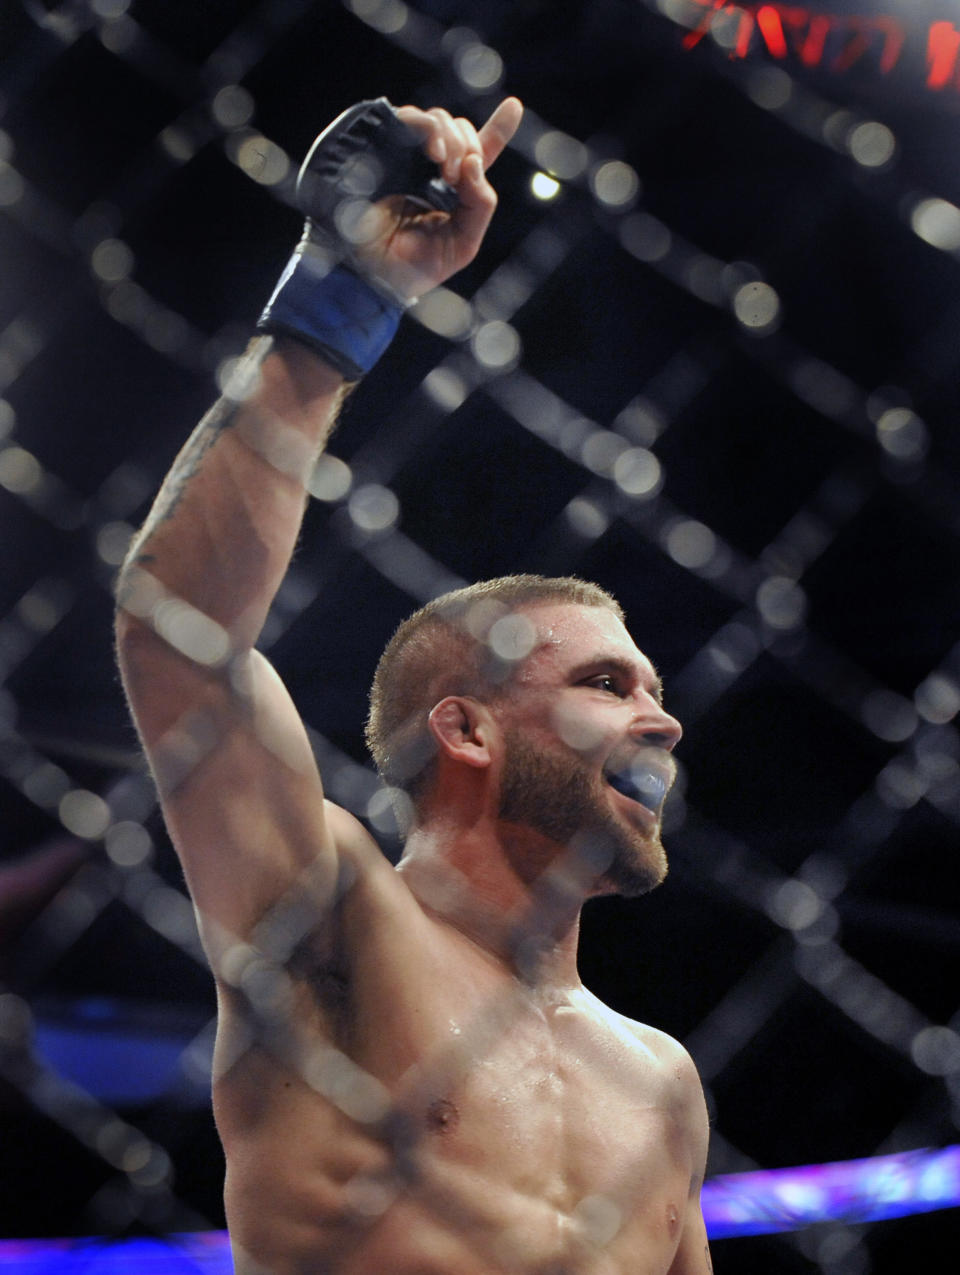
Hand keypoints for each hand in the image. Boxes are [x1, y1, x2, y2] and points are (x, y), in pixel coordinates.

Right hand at [353, 97, 522, 300]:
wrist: (373, 274)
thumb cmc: (415, 266)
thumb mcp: (464, 243)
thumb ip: (481, 205)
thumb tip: (474, 162)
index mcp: (451, 189)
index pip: (478, 153)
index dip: (498, 127)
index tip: (513, 106)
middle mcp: (429, 167)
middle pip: (460, 130)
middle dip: (470, 147)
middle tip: (458, 179)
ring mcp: (406, 156)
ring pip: (439, 119)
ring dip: (453, 140)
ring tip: (448, 172)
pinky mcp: (383, 147)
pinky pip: (410, 118)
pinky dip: (430, 129)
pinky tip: (436, 156)